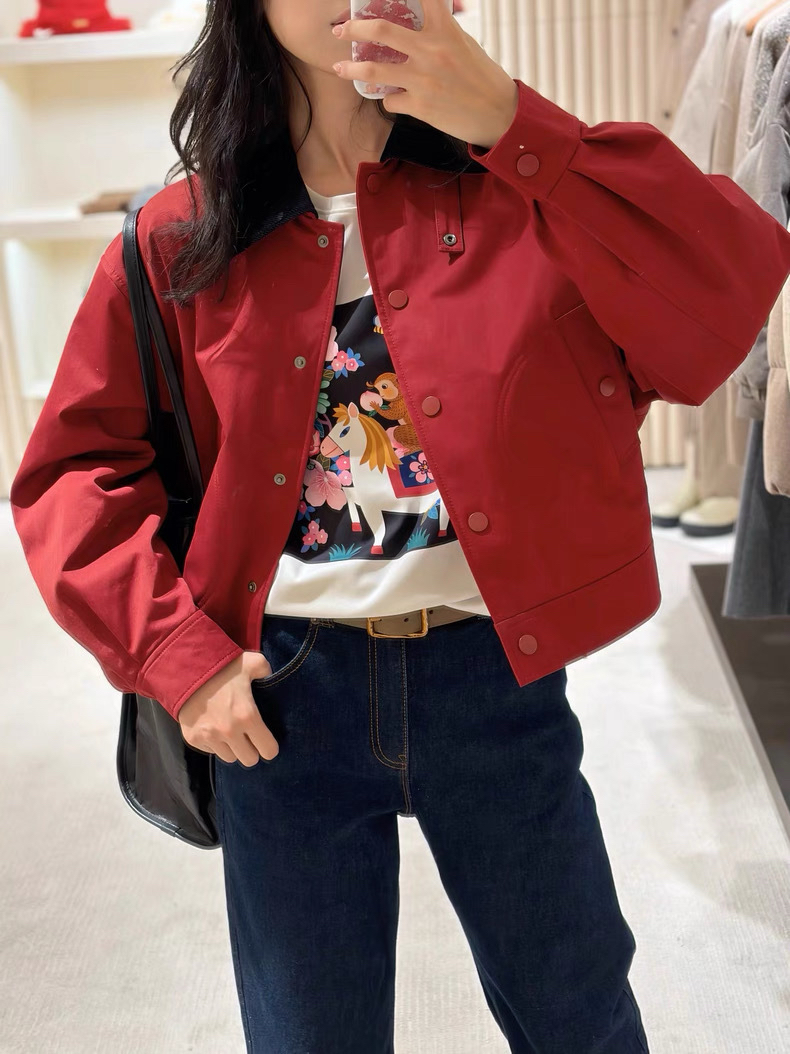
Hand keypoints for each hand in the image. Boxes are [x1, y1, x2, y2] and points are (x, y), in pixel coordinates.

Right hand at [177, 651, 279, 765]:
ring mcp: (209, 737)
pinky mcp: (193, 739)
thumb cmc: (222, 666)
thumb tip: (270, 679)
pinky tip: (215, 728)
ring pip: (229, 757)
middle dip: (252, 750)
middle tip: (249, 738)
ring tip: (231, 732)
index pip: (268, 750)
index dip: (270, 747)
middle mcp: (229, 731)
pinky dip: (215, 744)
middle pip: (249, 760)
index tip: (267, 740)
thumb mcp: (252, 662)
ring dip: (233, 748)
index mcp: (248, 716)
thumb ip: (266, 672)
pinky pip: (211, 751)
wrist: (185, 669)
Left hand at [331, 0, 518, 150]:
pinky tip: (394, 98)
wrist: (499, 114)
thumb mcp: (465, 45)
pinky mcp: (420, 106)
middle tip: (341, 29)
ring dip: (351, 69)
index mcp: (445, 29)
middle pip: (381, 30)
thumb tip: (420, 26)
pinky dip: (389, 99)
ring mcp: (423, 79)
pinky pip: (390, 101)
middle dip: (355, 28)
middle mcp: (430, 51)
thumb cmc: (484, 78)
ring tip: (340, 68)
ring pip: (374, 70)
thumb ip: (440, 33)